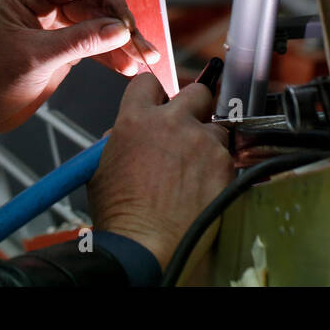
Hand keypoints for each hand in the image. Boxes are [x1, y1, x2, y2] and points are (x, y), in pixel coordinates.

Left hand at [0, 0, 160, 145]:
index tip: (127, 21)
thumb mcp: (36, 58)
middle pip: (94, 1)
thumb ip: (80, 41)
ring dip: (121, 41)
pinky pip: (94, 43)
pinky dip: (112, 55)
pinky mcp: (62, 45)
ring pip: (98, 23)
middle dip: (120, 23)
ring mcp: (55, 24)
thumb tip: (121, 30)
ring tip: (144, 60)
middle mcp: (43, 2)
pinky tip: (129, 67)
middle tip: (143, 45)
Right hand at [88, 72, 233, 268]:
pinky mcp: (224, 163)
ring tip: (196, 169)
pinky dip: (219, 167)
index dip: (155, 94)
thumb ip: (117, 141)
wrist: (146, 246)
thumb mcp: (101, 170)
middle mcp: (172, 123)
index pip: (149, 83)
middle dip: (195, 106)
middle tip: (190, 126)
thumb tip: (123, 134)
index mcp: (136, 120)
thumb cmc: (120, 215)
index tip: (160, 103)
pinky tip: (205, 186)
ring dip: (208, 142)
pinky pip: (227, 155)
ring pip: (216, 126)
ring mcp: (201, 141)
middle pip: (197, 92)